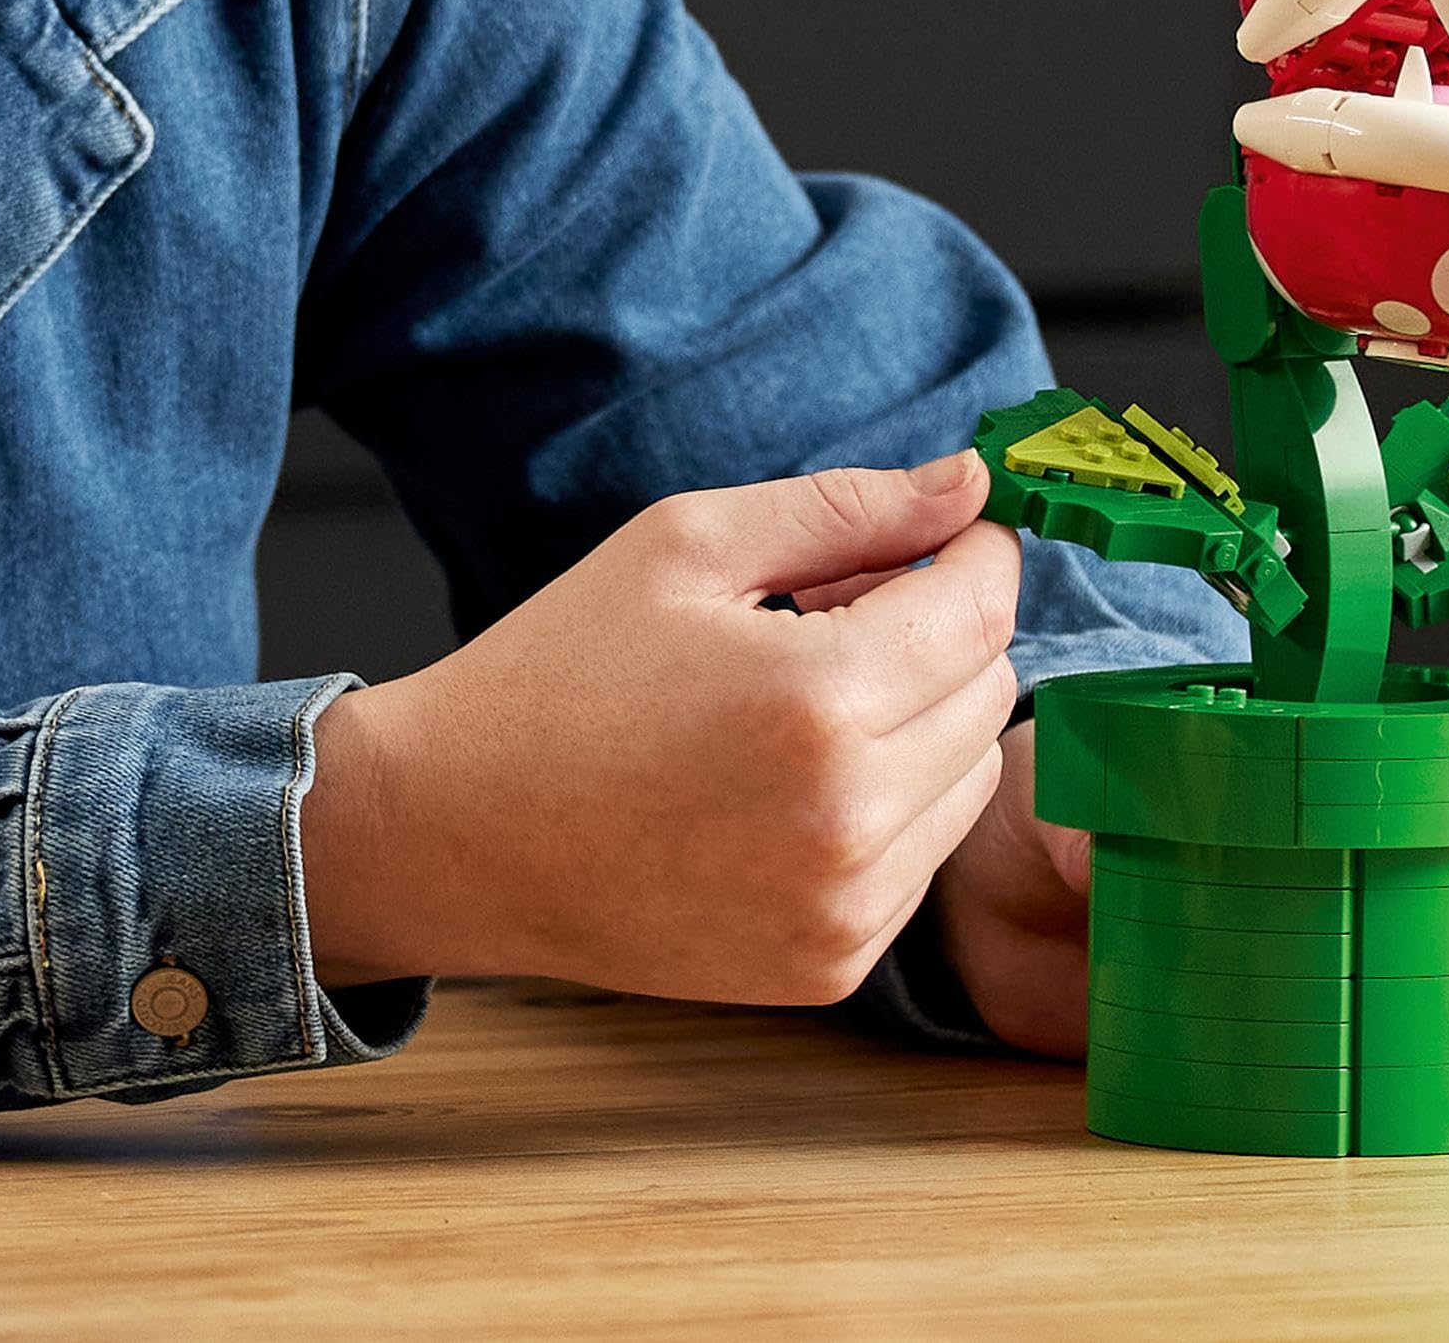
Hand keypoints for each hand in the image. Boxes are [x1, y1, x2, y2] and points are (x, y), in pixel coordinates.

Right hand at [299, 449, 1019, 1005]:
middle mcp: (850, 818)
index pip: (984, 608)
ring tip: (809, 690)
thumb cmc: (562, 670)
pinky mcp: (830, 966)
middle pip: (990, 690)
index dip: (975, 553)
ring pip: (969, 777)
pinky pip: (921, 857)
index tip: (942, 535)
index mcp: (819, 699)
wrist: (459, 830)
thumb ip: (849, 508)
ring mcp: (844, 908)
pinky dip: (888, 803)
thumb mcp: (691, 545)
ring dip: (922, 719)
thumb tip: (972, 483)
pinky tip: (787, 774)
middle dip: (940, 630)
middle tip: (841, 604)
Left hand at [929, 733, 1448, 1055]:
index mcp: (1296, 751)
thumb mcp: (1058, 785)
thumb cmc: (1042, 802)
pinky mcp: (1291, 1004)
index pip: (1440, 743)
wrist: (986, 903)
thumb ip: (1078, 813)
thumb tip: (1086, 852)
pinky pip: (1391, 1024)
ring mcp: (1319, 919)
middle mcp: (1330, 832)